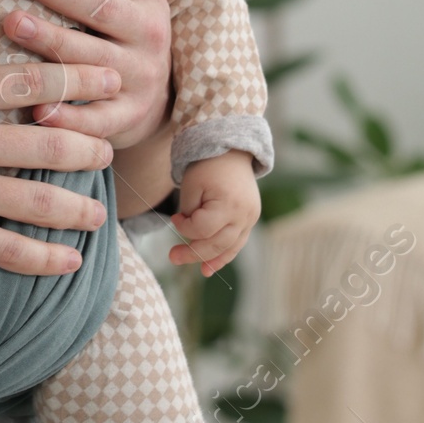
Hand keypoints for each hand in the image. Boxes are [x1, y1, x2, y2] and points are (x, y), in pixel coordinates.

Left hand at [0, 0, 172, 148]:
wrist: (163, 103)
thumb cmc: (130, 26)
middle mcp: (148, 28)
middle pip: (95, 3)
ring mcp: (138, 74)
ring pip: (90, 57)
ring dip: (50, 41)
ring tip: (8, 22)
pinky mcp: (126, 117)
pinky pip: (95, 117)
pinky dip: (68, 115)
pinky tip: (35, 109)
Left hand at [168, 149, 258, 274]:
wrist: (231, 151)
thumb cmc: (206, 166)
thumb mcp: (192, 186)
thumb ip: (190, 213)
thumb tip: (191, 235)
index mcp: (228, 203)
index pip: (202, 228)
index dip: (184, 227)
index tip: (174, 218)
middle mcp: (244, 214)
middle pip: (217, 243)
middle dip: (193, 253)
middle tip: (172, 257)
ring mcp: (250, 218)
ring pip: (230, 247)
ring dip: (212, 260)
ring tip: (199, 271)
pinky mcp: (251, 219)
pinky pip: (238, 242)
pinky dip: (225, 255)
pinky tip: (211, 267)